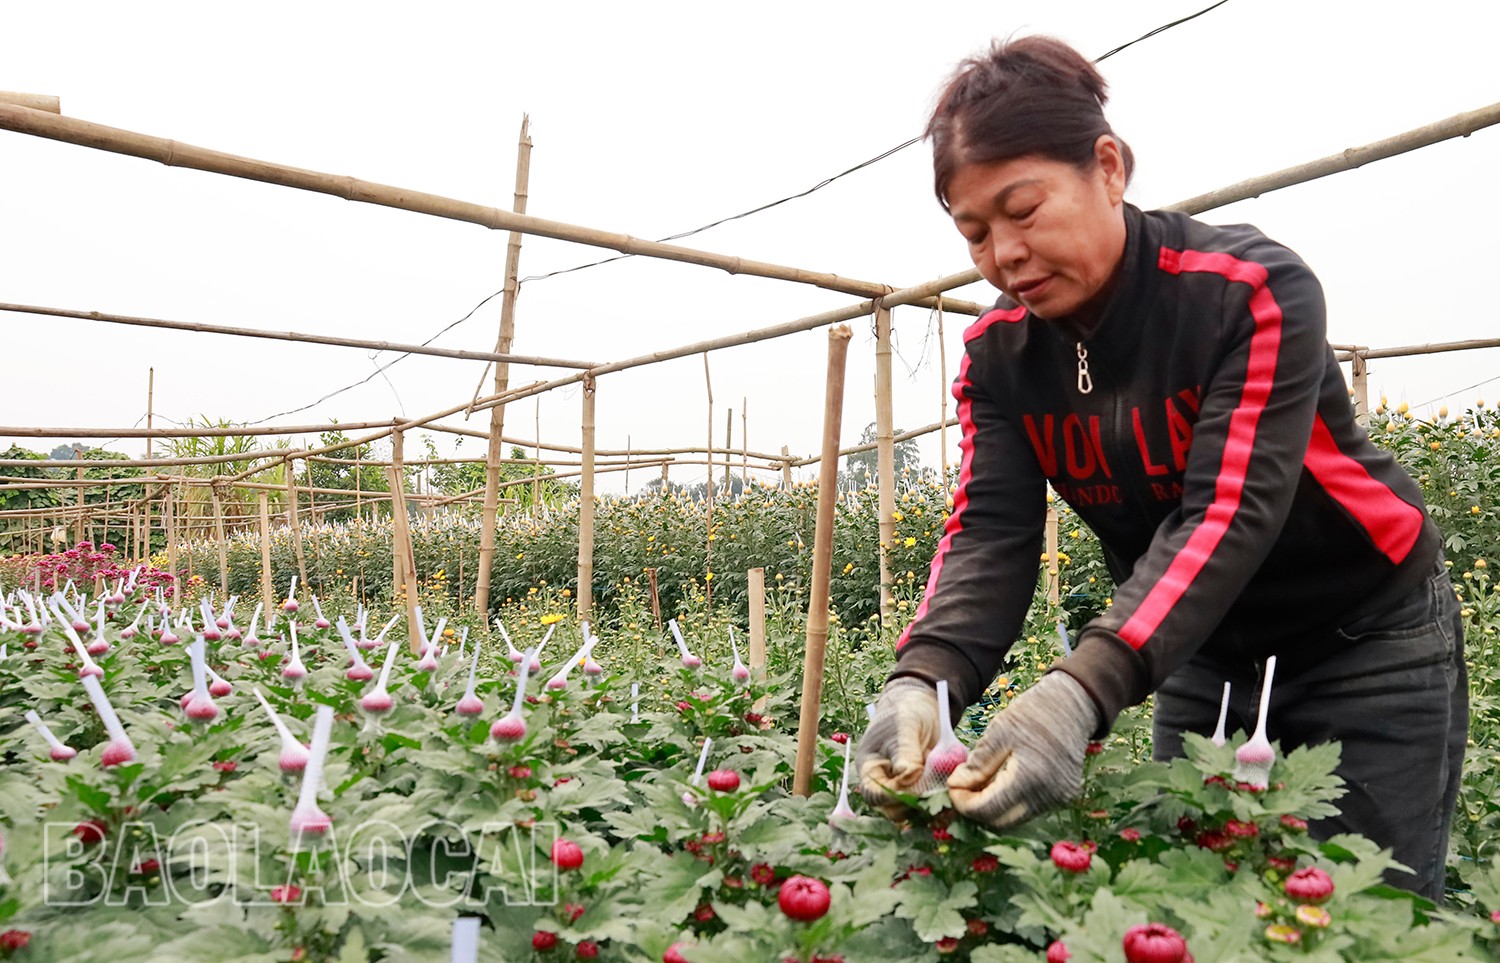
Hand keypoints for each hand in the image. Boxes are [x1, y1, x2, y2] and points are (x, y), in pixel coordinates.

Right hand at [856, 677, 940, 818]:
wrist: (923, 705)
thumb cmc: (905, 711)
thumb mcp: (905, 726)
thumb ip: (905, 751)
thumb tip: (908, 777)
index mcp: (871, 769)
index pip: (874, 795)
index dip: (892, 795)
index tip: (913, 781)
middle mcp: (887, 783)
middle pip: (894, 810)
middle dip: (916, 806)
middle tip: (936, 794)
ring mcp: (907, 788)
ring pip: (915, 812)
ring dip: (932, 807)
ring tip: (948, 796)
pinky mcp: (926, 789)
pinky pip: (932, 805)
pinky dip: (944, 802)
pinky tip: (953, 793)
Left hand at [947, 672, 1097, 829]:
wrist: (1072, 705)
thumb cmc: (1032, 713)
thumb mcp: (998, 732)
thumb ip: (977, 764)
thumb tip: (956, 785)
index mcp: (1030, 778)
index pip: (986, 810)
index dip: (963, 803)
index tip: (952, 785)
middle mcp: (1048, 796)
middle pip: (1000, 822)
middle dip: (975, 809)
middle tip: (962, 786)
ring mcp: (1059, 799)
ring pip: (1014, 819)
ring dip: (992, 806)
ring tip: (980, 781)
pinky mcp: (1064, 797)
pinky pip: (1028, 809)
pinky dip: (1010, 801)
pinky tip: (1001, 781)